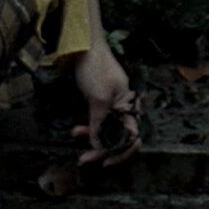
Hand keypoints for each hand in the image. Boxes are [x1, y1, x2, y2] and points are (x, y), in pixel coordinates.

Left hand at [69, 45, 140, 167]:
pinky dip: (89, 128)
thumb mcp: (98, 98)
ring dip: (92, 138)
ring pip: (107, 131)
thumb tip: (99, 145)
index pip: (132, 138)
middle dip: (102, 149)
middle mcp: (125, 108)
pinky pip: (98, 123)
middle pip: (118, 138)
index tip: (104, 161)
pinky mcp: (101, 103)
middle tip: (84, 157)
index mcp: (130, 107)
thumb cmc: (95, 67)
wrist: (84, 47)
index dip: (121, 153)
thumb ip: (100, 123)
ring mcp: (113, 105)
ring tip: (75, 135)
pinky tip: (77, 130)